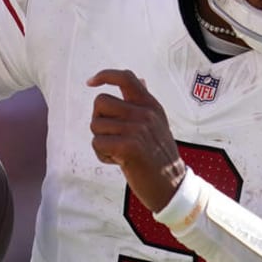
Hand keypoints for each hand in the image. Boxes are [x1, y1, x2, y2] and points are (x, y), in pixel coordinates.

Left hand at [87, 69, 187, 211]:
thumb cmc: (160, 157)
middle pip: (100, 102)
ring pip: (96, 124)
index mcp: (150, 105)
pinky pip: (97, 143)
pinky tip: (117, 161)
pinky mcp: (128, 146)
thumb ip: (145, 103)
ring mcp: (137, 128)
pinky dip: (102, 155)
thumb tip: (139, 80)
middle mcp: (144, 113)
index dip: (104, 75)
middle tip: (111, 136)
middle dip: (99, 120)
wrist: (171, 185)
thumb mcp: (158, 124)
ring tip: (119, 152)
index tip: (90, 82)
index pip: (125, 77)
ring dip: (101, 141)